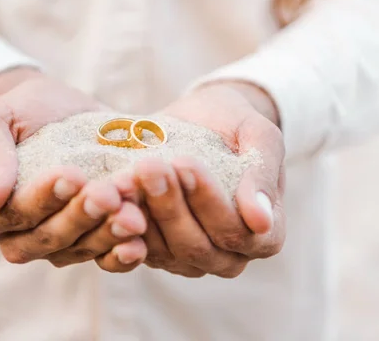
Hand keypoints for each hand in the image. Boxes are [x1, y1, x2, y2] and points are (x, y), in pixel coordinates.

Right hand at [0, 67, 146, 270]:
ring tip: (132, 216)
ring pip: (81, 249)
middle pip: (49, 237)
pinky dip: (123, 255)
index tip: (72, 175)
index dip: (42, 199)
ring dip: (107, 234)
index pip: (12, 214)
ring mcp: (59, 242)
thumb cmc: (23, 111)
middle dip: (81, 216)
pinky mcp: (91, 241)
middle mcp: (21, 234)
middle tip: (107, 194)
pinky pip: (105, 259)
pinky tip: (139, 243)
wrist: (63, 109)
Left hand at [121, 82, 285, 277]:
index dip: (209, 201)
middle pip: (195, 245)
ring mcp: (190, 259)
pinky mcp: (157, 252)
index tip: (185, 164)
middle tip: (149, 167)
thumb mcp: (260, 136)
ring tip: (127, 175)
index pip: (236, 231)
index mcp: (265, 235)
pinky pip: (136, 246)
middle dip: (169, 206)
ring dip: (143, 212)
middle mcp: (229, 256)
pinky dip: (122, 220)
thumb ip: (263, 174)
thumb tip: (261, 221)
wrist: (204, 119)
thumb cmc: (237, 125)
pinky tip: (113, 189)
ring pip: (163, 250)